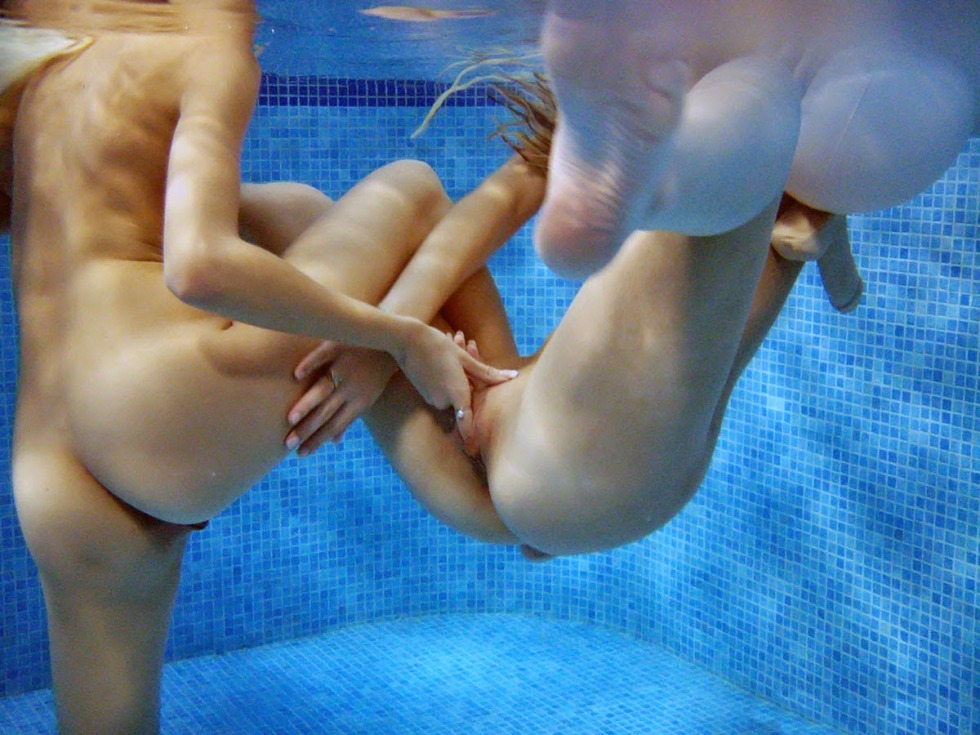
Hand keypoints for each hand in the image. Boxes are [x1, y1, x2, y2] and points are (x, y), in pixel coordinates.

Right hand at [286, 341, 396, 455]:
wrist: (394, 340)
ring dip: (308, 403)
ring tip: (291, 418)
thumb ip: (350, 418)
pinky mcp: (340, 346)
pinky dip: (310, 364)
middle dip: (307, 430)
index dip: (317, 441)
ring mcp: (345, 367)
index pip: (335, 426)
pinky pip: (323, 356)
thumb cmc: (377, 372)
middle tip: (287, 444)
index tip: (299, 454)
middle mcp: (351, 388)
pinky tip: (296, 375)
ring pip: (323, 388)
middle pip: (326, 413)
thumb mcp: (369, 397)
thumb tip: (335, 442)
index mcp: (359, 402)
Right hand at [396, 319, 516, 441]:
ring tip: (453, 344)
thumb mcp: (464, 358)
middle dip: (468, 380)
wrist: (406, 340)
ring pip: (452, 394)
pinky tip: (439, 357)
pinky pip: (441, 391)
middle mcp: (444, 400)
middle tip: (468, 344)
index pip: (466, 421)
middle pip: (463, 398)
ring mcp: (432, 399)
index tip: (475, 450)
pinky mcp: (424, 394)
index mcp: (457, 393)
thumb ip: (488, 373)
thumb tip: (511, 377)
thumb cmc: (437, 345)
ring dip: (456, 378)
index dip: (471, 436)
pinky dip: (444, 379)